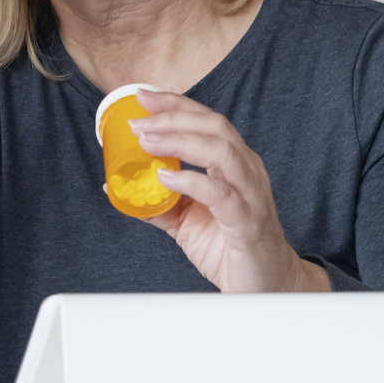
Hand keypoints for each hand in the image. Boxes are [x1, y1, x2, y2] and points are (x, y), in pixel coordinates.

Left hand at [130, 89, 329, 292]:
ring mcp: (251, 194)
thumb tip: (120, 187)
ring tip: (148, 141)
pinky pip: (222, 194)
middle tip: (139, 120)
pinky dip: (192, 180)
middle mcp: (247, 171)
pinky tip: (167, 177)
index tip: (144, 95)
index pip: (207, 121)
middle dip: (174, 117)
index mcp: (234, 163)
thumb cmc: (229, 247)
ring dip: (180, 141)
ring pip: (222, 151)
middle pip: (215, 127)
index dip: (176, 104)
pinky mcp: (248, 222)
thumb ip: (158, 200)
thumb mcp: (186, 220)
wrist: (264, 287)